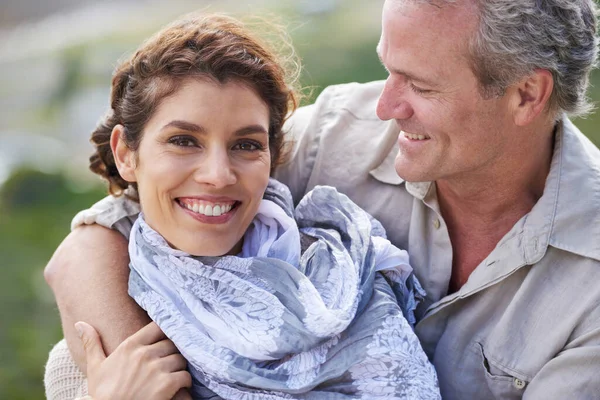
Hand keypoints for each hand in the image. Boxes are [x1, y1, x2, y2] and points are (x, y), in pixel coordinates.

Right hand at [77, 320, 191, 399]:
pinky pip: (185, 376)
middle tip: (171, 361)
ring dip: (180, 367)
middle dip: (173, 352)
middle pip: (172, 343)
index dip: (165, 332)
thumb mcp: (95, 367)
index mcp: (130, 346)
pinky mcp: (167, 384)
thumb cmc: (101, 394)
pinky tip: (179, 387)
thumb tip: (80, 324)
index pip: (157, 327)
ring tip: (175, 374)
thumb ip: (92, 343)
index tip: (167, 338)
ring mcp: (157, 368)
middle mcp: (145, 354)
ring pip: (181, 358)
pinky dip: (185, 382)